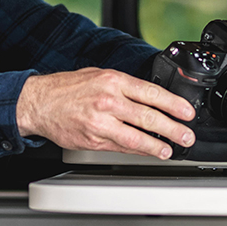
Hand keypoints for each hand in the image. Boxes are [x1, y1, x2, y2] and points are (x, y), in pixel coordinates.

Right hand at [15, 68, 196, 157]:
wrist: (38, 103)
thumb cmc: (69, 88)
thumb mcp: (100, 75)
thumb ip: (126, 86)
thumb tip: (154, 98)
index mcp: (112, 81)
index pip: (151, 93)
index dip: (174, 104)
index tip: (188, 113)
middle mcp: (107, 101)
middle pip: (148, 117)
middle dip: (173, 129)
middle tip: (187, 135)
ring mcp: (100, 123)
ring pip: (135, 137)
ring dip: (157, 145)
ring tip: (170, 149)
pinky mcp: (92, 140)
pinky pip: (120, 147)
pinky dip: (137, 150)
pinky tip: (148, 151)